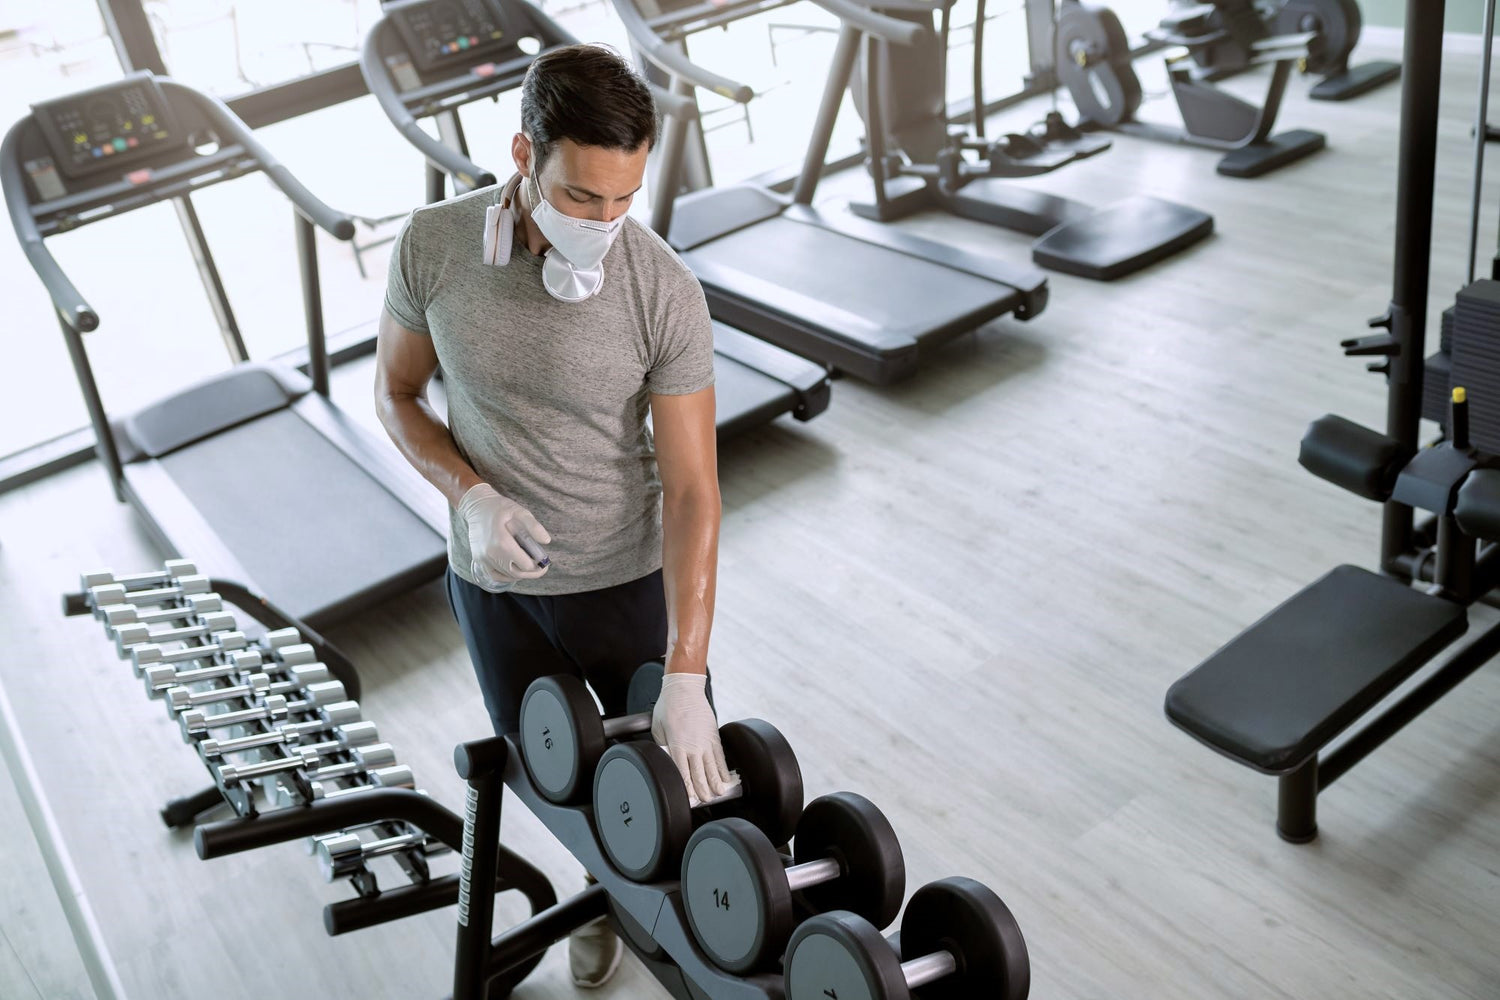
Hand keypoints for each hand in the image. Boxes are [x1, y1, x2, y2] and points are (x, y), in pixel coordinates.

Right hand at [457, 483, 551, 592]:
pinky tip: (515, 570)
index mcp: (502, 542)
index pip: (525, 564)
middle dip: (532, 573)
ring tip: (529, 567)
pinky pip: (495, 575)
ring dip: (520, 573)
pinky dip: (507, 575)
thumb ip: (534, 526)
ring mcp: (483, 558)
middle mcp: (491, 554)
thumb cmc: (499, 508)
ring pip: (506, 575)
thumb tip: (546, 541)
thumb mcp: (519, 512)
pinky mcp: (478, 559)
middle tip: (541, 568)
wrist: (476, 507)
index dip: (538, 565)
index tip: (545, 561)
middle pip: (516, 573)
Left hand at [651, 672, 735, 805]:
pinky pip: (720, 756)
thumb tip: (665, 760)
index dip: (687, 790)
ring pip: (712, 768)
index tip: (689, 800)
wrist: (684, 689)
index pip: (683, 774)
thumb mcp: (658, 728)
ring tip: (720, 794)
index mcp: (677, 746)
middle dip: (703, 791)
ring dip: (716, 783)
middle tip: (706, 802)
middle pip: (699, 775)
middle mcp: (693, 746)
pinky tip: (726, 778)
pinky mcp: (714, 735)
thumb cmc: (668, 707)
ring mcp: (706, 741)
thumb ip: (663, 747)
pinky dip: (723, 768)